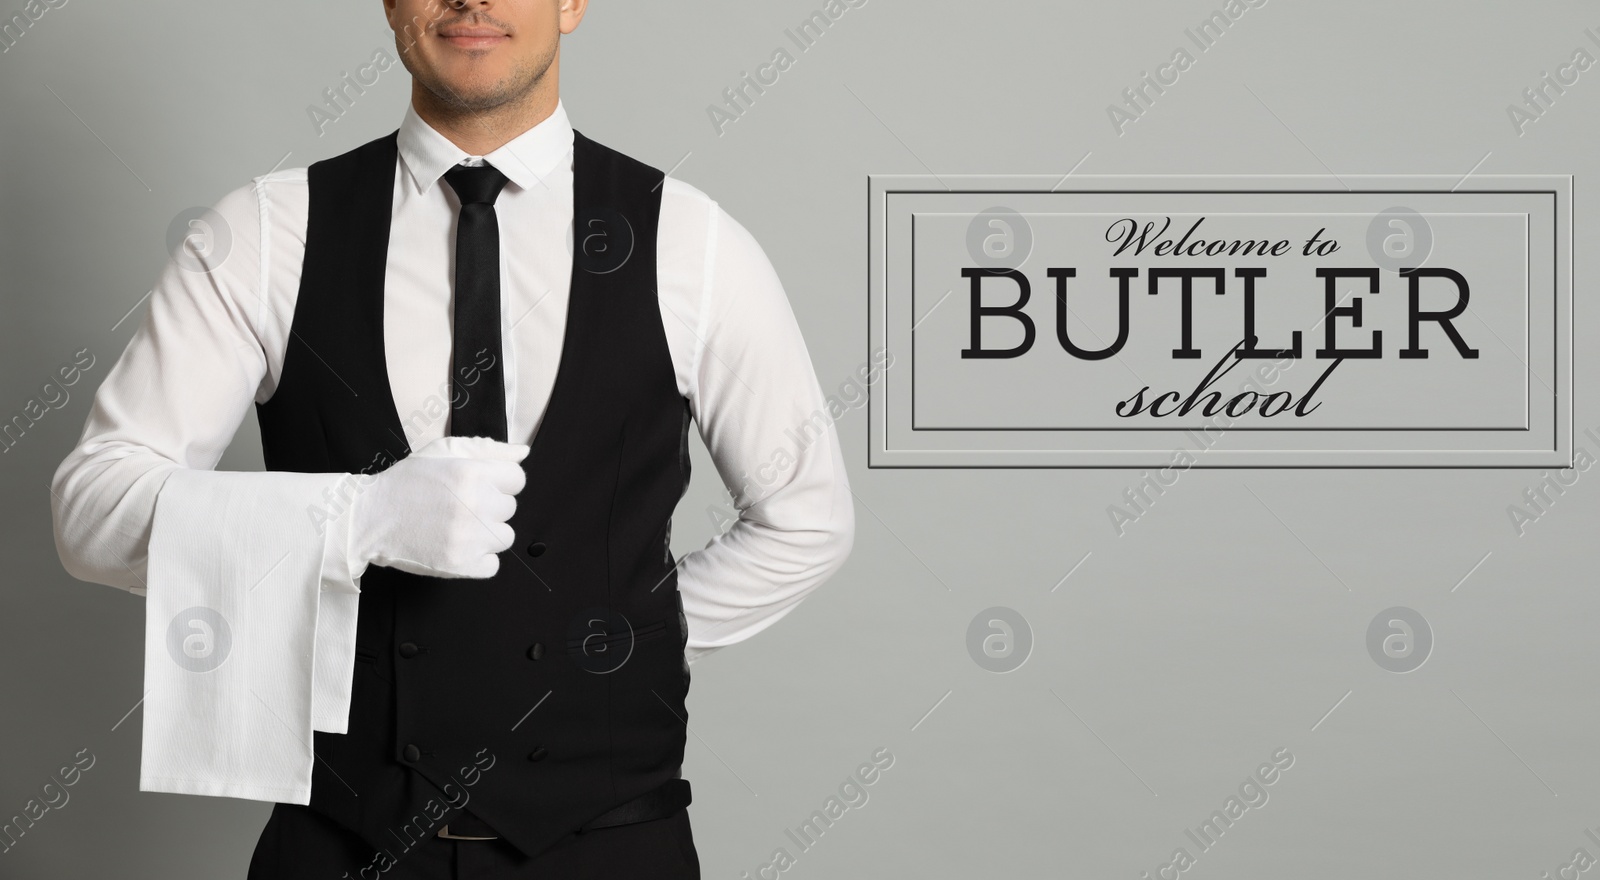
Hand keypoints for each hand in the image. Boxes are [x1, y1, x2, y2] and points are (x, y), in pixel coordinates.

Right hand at [349, 435, 528, 579]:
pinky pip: (493, 565)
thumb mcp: (443, 451)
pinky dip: (478, 560)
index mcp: (471, 473)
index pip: (517, 479)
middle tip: (460, 507)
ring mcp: (468, 537)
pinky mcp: (460, 564)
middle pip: (510, 508)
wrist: (370, 517)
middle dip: (490, 507)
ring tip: (459, 527)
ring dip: (487, 534)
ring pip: (505, 537)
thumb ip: (488, 449)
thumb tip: (523, 452)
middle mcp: (474, 504)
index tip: (479, 486)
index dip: (499, 482)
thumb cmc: (408, 482)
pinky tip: (457, 546)